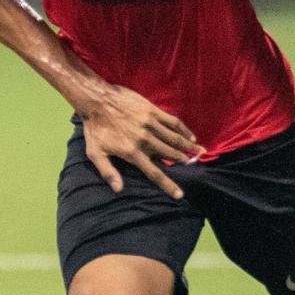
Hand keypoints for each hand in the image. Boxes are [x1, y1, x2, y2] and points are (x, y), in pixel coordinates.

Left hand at [79, 85, 202, 199]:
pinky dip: (184, 130)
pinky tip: (190, 135)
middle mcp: (144, 140)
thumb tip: (118, 189)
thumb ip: (108, 172)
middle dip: (184, 161)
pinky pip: (173, 122)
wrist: (97, 100)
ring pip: (175, 139)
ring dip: (188, 147)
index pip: (154, 173)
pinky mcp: (152, 111)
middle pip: (170, 155)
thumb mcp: (95, 153)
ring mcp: (150, 124)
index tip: (179, 194)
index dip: (168, 185)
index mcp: (132, 152)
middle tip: (193, 165)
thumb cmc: (94, 128)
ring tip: (199, 152)